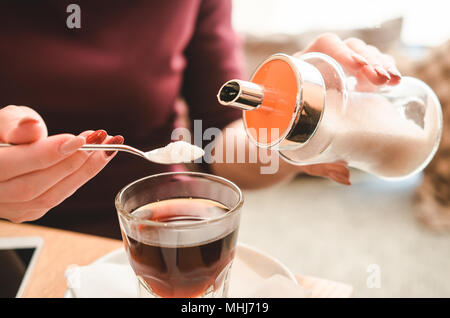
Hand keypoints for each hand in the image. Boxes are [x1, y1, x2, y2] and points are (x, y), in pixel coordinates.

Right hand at [0, 105, 123, 221]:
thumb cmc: (1, 134)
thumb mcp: (3, 122)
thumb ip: (16, 125)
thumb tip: (33, 126)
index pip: (12, 165)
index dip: (50, 153)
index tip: (81, 139)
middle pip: (34, 186)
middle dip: (72, 163)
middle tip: (99, 141)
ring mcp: (10, 208)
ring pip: (48, 198)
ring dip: (82, 172)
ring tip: (105, 149)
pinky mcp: (27, 212)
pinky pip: (56, 198)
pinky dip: (78, 179)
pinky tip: (95, 161)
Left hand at [292, 33, 401, 184]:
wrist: (279, 141)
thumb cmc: (282, 146)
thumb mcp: (296, 155)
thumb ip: (320, 165)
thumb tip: (346, 176)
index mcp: (298, 73)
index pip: (323, 46)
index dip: (343, 51)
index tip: (357, 66)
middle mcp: (317, 67)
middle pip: (347, 49)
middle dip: (369, 59)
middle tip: (381, 78)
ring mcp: (334, 72)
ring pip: (361, 55)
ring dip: (380, 63)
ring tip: (392, 80)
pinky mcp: (347, 80)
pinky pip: (368, 65)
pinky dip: (383, 68)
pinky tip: (394, 80)